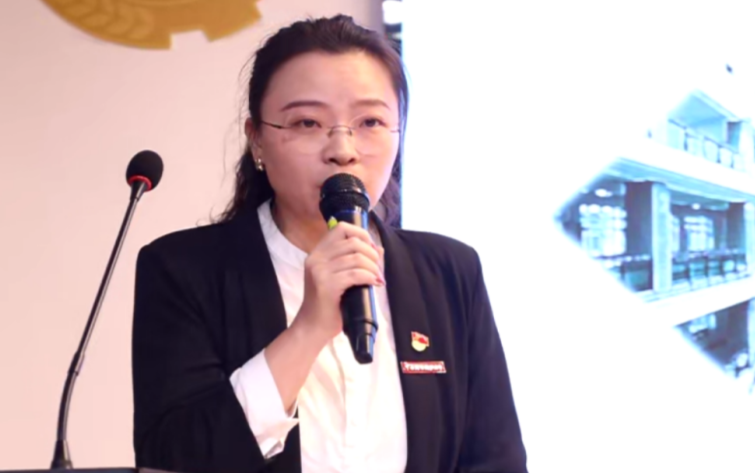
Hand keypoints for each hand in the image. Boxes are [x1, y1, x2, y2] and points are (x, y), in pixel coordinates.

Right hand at [294, 222, 384, 342]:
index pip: (341, 228)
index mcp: (318, 252)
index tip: (372, 250)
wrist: (312, 327)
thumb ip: (356, 261)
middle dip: (372, 254)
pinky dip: (369, 277)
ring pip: (356, 257)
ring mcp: (319, 271)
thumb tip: (379, 249)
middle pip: (353, 242)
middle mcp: (316, 258)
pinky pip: (355, 274)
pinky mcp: (326, 285)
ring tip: (377, 279)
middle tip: (378, 269)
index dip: (362, 234)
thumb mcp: (340, 277)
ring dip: (373, 267)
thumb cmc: (328, 304)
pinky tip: (373, 284)